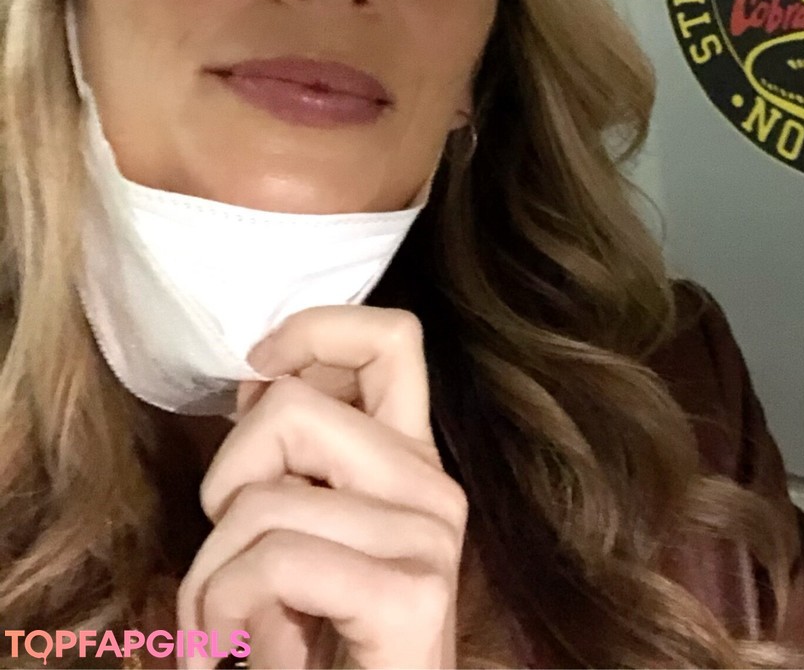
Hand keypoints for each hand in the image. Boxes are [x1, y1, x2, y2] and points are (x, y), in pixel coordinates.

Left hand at [175, 306, 467, 669]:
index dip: (315, 330)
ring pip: (261, 498)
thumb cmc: (317, 655)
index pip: (392, 338)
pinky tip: (253, 658)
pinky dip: (226, 615)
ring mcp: (430, 538)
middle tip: (228, 565)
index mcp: (408, 464)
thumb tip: (256, 379)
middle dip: (222, 484)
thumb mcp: (297, 538)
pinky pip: (272, 560)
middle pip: (292, 407)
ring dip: (207, 579)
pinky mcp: (412, 594)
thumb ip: (290, 462)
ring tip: (228, 636)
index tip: (258, 371)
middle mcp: (433, 487)